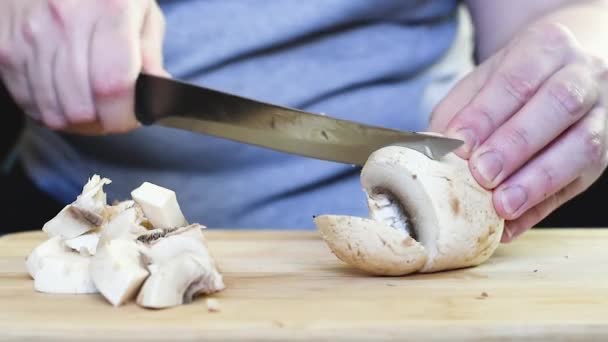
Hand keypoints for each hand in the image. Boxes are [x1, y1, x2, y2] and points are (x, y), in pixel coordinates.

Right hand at [0, 0, 167, 134]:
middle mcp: (65, 21)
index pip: (113, 86)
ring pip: (52, 110)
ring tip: (90, 105)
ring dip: (75, 120)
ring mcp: (30, 33)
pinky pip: (26, 100)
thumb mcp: (142, 11)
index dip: (123, 116)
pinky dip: (48, 108)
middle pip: (80, 106)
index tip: (131, 118)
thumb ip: (151, 56)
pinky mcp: (5, 45)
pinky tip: (64, 95)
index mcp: (110, 10)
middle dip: (102, 123)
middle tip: (112, 113)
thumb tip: (156, 97)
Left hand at [429, 22, 607, 241]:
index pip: (518, 79)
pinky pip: (577, 185)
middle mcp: (583, 76)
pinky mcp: (605, 156)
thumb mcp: (481, 81)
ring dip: (537, 182)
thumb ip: (459, 112)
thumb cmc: (513, 81)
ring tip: (501, 206)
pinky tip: (510, 226)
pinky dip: (540, 209)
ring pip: (581, 147)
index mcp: (547, 48)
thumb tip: (434, 149)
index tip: (460, 144)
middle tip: (482, 173)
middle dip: (517, 143)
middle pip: (559, 106)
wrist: (564, 71)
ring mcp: (602, 117)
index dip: (487, 114)